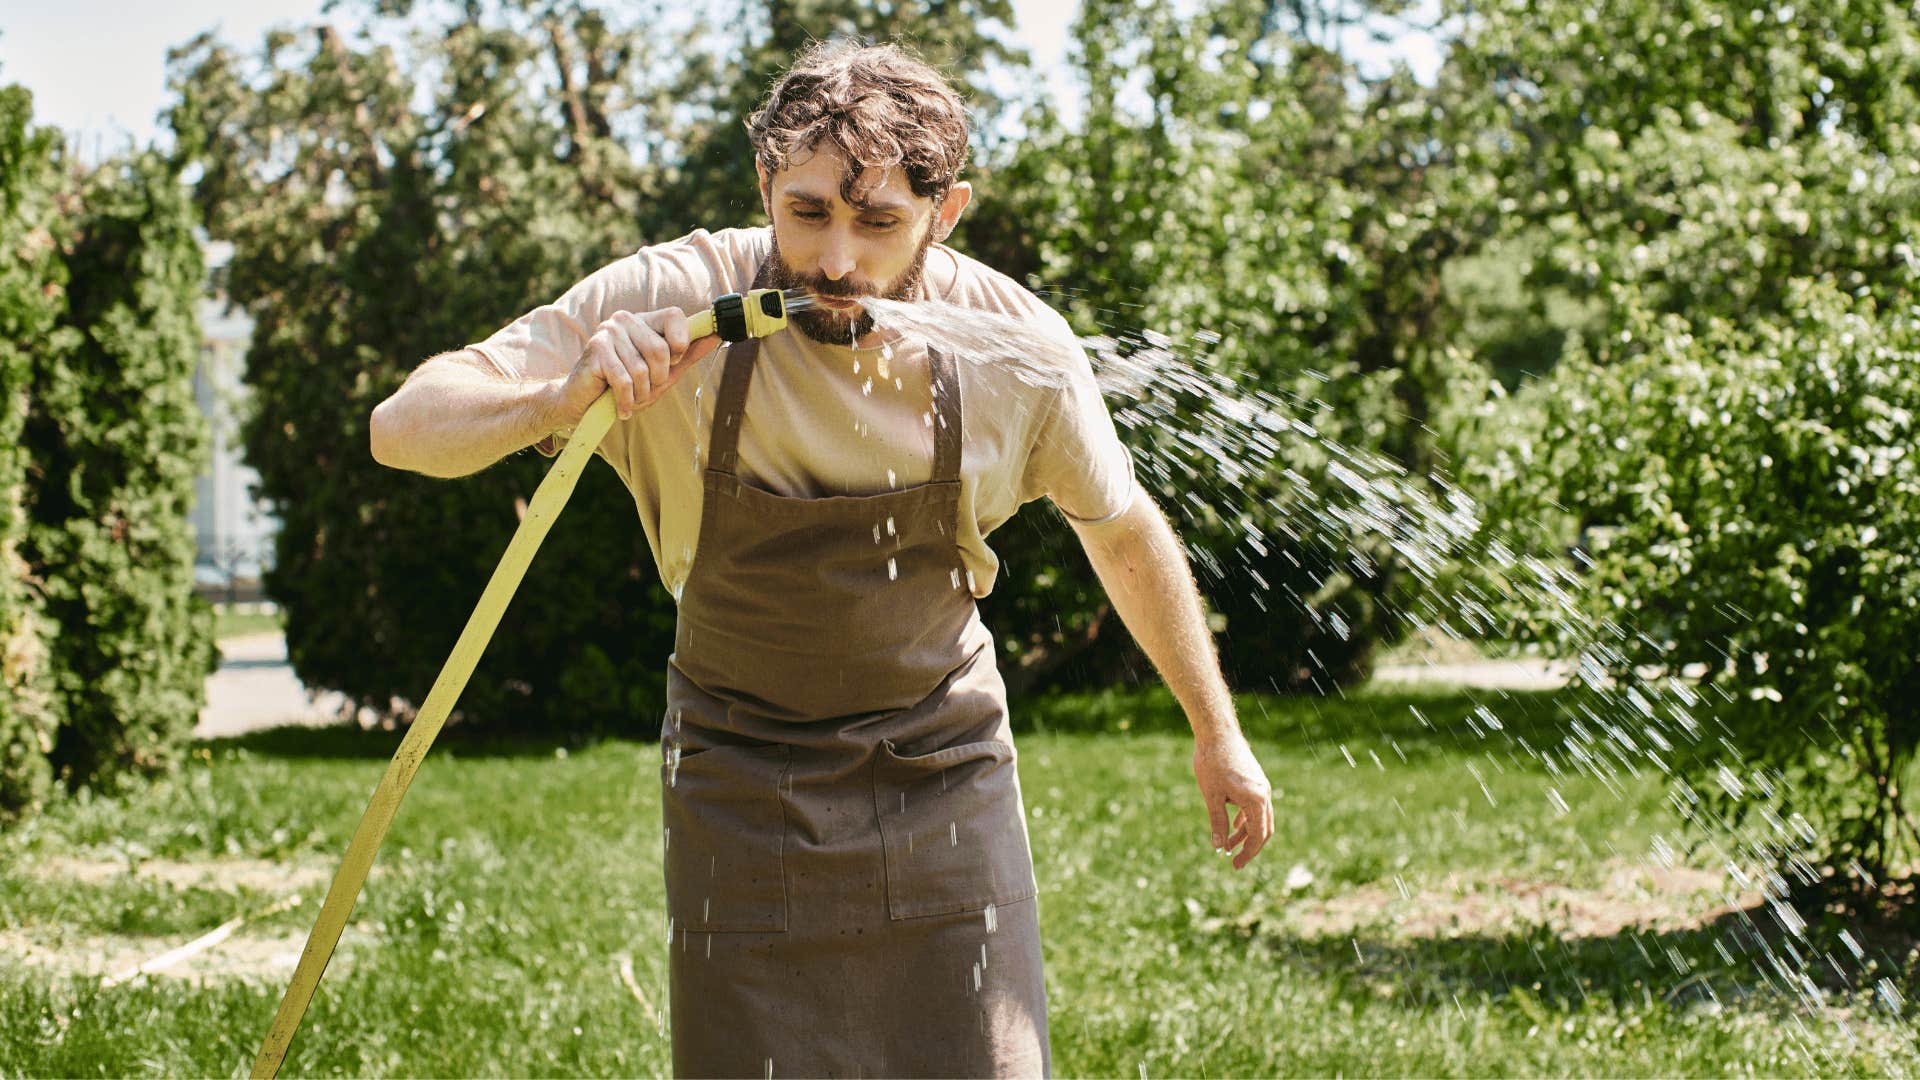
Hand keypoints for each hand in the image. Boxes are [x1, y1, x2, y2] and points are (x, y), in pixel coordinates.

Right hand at [548, 307, 721, 426]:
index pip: (676, 315)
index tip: (673, 361)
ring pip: (642, 369)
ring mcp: (608, 332)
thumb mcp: (662, 372)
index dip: (681, 342)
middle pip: (661, 349)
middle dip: (658, 379)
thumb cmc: (626, 387)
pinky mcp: (596, 350)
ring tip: (630, 397)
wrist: (583, 402)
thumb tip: (715, 336)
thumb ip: (687, 354)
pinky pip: (625, 380)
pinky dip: (626, 401)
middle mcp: (626, 320)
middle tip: (645, 388)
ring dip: (640, 394)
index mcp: (645, 321)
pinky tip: (621, 406)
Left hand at [1192, 731, 1273, 869]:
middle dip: (1250, 847)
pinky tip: (1234, 826)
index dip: (1248, 853)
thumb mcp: (1212, 796)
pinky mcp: (1255, 780)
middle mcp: (1264, 793)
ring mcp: (1261, 786)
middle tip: (1235, 862)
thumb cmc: (1212, 763)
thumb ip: (1217, 822)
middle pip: (1264, 829)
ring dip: (1246, 833)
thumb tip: (1219, 848)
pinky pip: (1255, 806)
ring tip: (1228, 846)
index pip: (1258, 835)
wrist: (1217, 732)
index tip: (1235, 865)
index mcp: (1256, 799)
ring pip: (1259, 818)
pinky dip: (1246, 819)